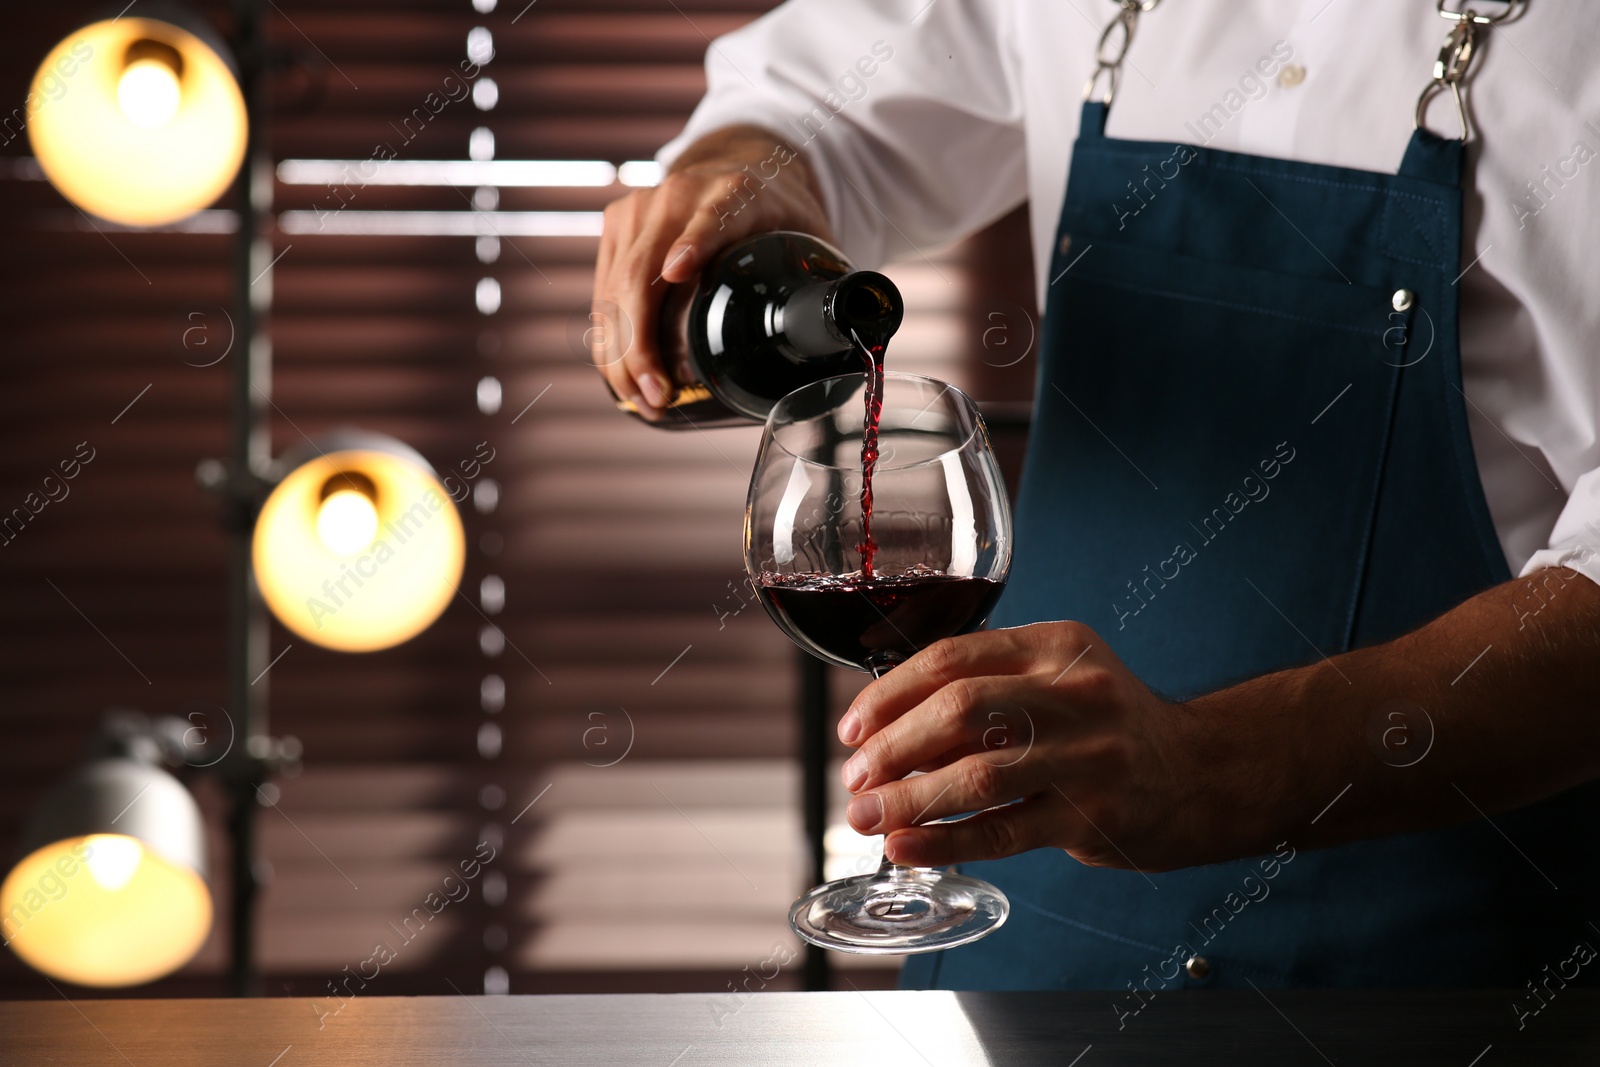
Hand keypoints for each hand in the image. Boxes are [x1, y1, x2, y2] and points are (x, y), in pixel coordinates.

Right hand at [591, 125, 834, 419]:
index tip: (680, 273)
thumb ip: (830, 279)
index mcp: (736, 193)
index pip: (713, 217)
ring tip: (643, 400)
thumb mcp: (812, 235)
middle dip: (642, 343)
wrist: (740, 165)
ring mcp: (640, 210)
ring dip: (620, 353)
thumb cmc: (777, 214)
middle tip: (658, 396)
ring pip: (615, 288)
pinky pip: (604, 291)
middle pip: (645, 271)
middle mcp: (680, 196)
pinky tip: (621, 376)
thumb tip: (853, 330)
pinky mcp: (616, 228)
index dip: (695, 244)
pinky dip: (609, 339)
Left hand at [837, 622, 1302, 872]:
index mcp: (1055, 645)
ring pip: (978, 774)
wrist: (1203, 774)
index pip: (953, 659)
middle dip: (891, 747)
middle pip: (961, 710)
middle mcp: (1075, 691)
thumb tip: (884, 724)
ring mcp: (1089, 754)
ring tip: (866, 818)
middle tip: (853, 778)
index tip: (852, 728)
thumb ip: (990, 684)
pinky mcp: (1095, 813)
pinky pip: (1004, 830)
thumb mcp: (1061, 676)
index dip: (890, 694)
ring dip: (908, 799)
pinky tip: (908, 847)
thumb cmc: (1109, 727)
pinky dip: (946, 841)